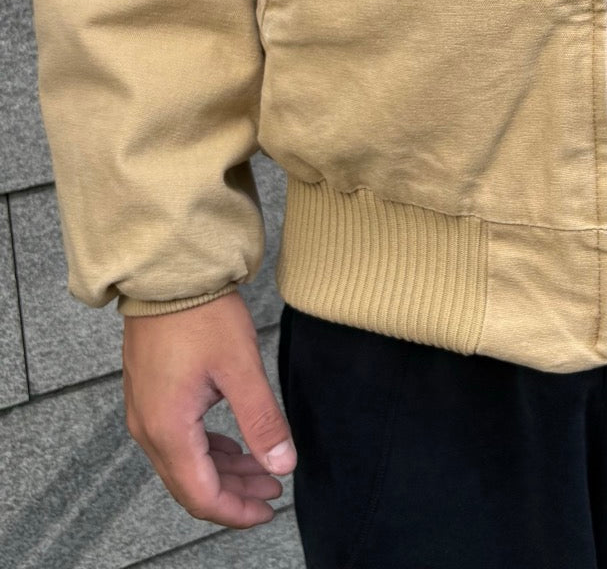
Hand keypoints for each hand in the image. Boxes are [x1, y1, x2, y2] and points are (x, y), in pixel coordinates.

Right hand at [122, 290, 295, 528]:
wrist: (168, 273)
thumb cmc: (202, 314)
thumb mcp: (241, 367)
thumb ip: (262, 421)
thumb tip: (283, 465)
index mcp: (168, 430)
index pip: (201, 496)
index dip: (237, 512)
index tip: (270, 510)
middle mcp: (149, 429)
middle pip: (191, 485)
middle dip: (235, 494)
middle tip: (274, 490)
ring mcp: (145, 412)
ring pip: (185, 464)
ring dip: (224, 472)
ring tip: (264, 469)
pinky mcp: (150, 395)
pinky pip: (178, 440)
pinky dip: (209, 451)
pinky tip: (235, 447)